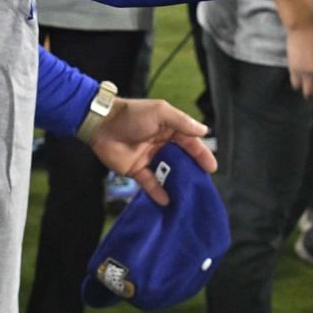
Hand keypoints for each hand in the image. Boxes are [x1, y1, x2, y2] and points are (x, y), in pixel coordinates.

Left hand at [87, 98, 216, 204]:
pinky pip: (150, 183)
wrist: (101, 124)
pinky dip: (157, 192)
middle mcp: (161, 144)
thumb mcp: (161, 112)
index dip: (201, 154)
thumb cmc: (132, 114)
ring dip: (176, 183)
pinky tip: (166, 200)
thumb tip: (204, 130)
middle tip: (202, 183)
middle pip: (181, 160)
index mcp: (169, 129)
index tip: (211, 167)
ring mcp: (149, 158)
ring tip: (188, 195)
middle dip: (191, 171)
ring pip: (167, 173)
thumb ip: (182, 122)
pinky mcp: (136, 170)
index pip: (189, 142)